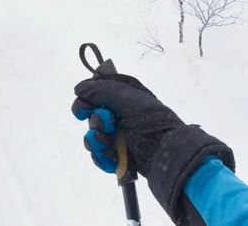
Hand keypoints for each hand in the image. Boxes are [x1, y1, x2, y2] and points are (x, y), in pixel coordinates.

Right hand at [72, 73, 232, 221]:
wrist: (168, 154)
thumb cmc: (151, 122)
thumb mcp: (127, 99)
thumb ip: (100, 91)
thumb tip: (78, 89)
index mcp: (124, 99)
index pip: (95, 95)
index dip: (85, 102)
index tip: (82, 110)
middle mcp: (121, 116)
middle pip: (91, 117)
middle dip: (95, 124)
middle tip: (104, 129)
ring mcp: (120, 137)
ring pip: (93, 138)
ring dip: (96, 142)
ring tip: (108, 146)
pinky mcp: (120, 156)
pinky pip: (100, 156)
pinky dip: (102, 157)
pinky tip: (111, 158)